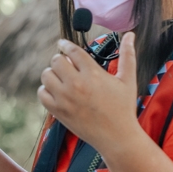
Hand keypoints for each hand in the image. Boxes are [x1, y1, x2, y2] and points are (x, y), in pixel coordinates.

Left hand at [37, 32, 141, 156]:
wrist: (117, 137)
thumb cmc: (124, 108)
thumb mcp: (128, 80)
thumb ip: (128, 55)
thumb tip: (130, 35)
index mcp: (92, 74)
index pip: (72, 51)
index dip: (65, 44)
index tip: (63, 44)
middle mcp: (76, 84)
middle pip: (56, 60)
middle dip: (61, 60)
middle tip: (68, 65)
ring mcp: (65, 99)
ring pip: (46, 75)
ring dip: (53, 74)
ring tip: (63, 79)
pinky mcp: (58, 112)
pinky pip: (42, 94)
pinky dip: (46, 90)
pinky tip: (57, 92)